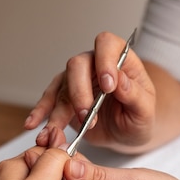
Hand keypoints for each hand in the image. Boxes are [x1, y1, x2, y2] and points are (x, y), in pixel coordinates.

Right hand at [24, 31, 156, 150]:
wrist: (127, 133)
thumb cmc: (139, 117)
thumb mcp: (145, 110)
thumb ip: (134, 94)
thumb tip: (119, 81)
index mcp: (120, 60)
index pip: (107, 45)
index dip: (105, 61)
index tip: (109, 86)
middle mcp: (94, 64)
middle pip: (77, 65)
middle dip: (80, 92)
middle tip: (87, 117)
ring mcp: (77, 80)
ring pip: (61, 86)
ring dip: (59, 110)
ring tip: (57, 132)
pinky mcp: (65, 97)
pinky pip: (49, 101)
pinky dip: (41, 113)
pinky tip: (34, 125)